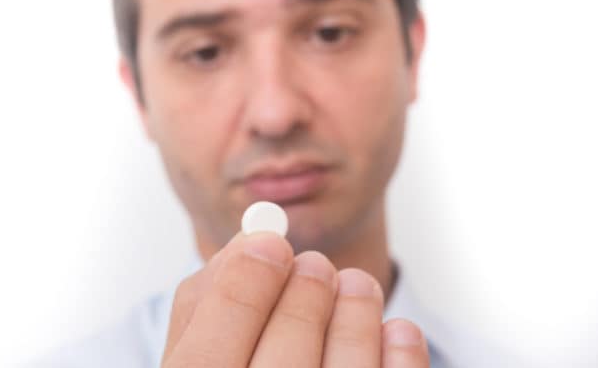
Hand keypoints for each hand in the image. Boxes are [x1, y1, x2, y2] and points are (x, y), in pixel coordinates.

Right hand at [161, 232, 429, 366]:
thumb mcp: (196, 360)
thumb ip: (208, 303)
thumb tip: (251, 240)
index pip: (218, 326)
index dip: (247, 272)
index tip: (270, 241)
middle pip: (290, 339)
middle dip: (309, 284)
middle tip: (316, 265)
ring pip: (351, 363)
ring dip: (358, 305)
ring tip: (356, 286)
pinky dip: (401, 350)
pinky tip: (393, 330)